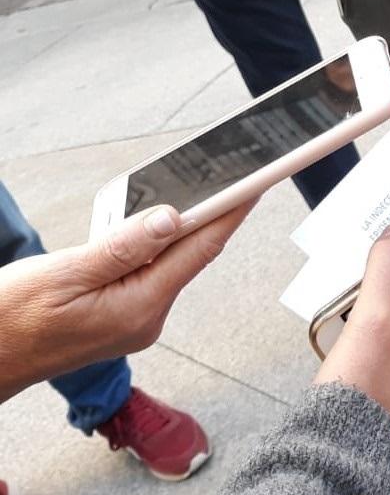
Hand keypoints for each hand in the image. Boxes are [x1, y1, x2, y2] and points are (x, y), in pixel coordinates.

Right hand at [0, 203, 249, 402]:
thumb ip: (122, 247)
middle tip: (224, 172)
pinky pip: (150, 273)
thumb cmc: (10, 321)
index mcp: (139, 309)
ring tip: (183, 192)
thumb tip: (173, 218)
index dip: (232, 211)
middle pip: (190, 253)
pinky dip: (153, 247)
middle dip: (206, 213)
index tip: (259, 180)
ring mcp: (135, 321)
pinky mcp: (122, 317)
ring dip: (174, 229)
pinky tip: (144, 227)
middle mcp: (146, 318)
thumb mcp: (63, 274)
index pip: (201, 249)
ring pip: (169, 262)